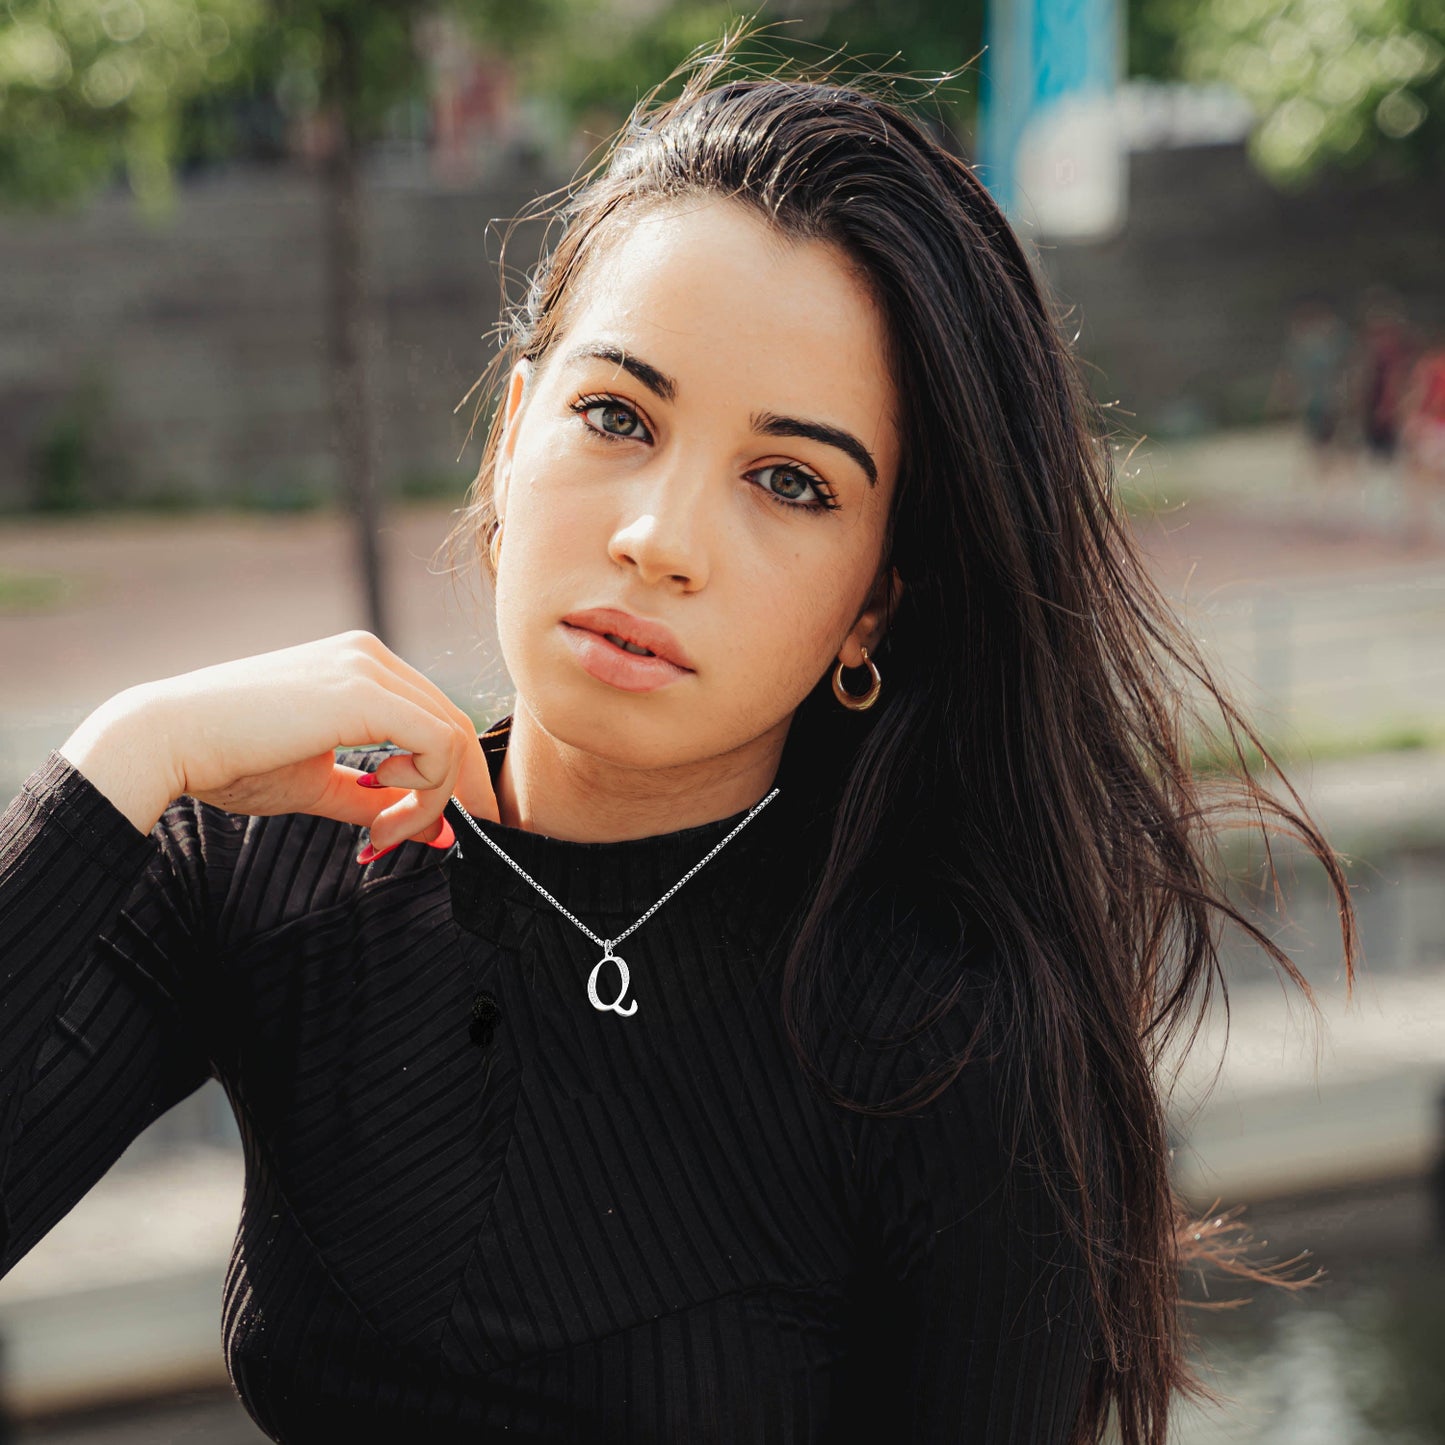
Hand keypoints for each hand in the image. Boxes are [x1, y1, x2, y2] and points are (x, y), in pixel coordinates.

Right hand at [60, 631, 497, 849]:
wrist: (167, 740)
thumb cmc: (229, 761)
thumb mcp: (318, 785)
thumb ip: (376, 803)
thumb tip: (437, 833)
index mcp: (360, 665)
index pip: (434, 719)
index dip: (443, 780)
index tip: (414, 829)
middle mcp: (370, 656)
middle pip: (454, 725)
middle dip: (456, 792)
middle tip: (434, 840)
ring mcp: (368, 667)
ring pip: (451, 737)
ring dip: (434, 800)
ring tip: (386, 835)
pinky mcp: (364, 693)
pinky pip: (437, 745)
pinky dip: (428, 792)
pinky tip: (384, 815)